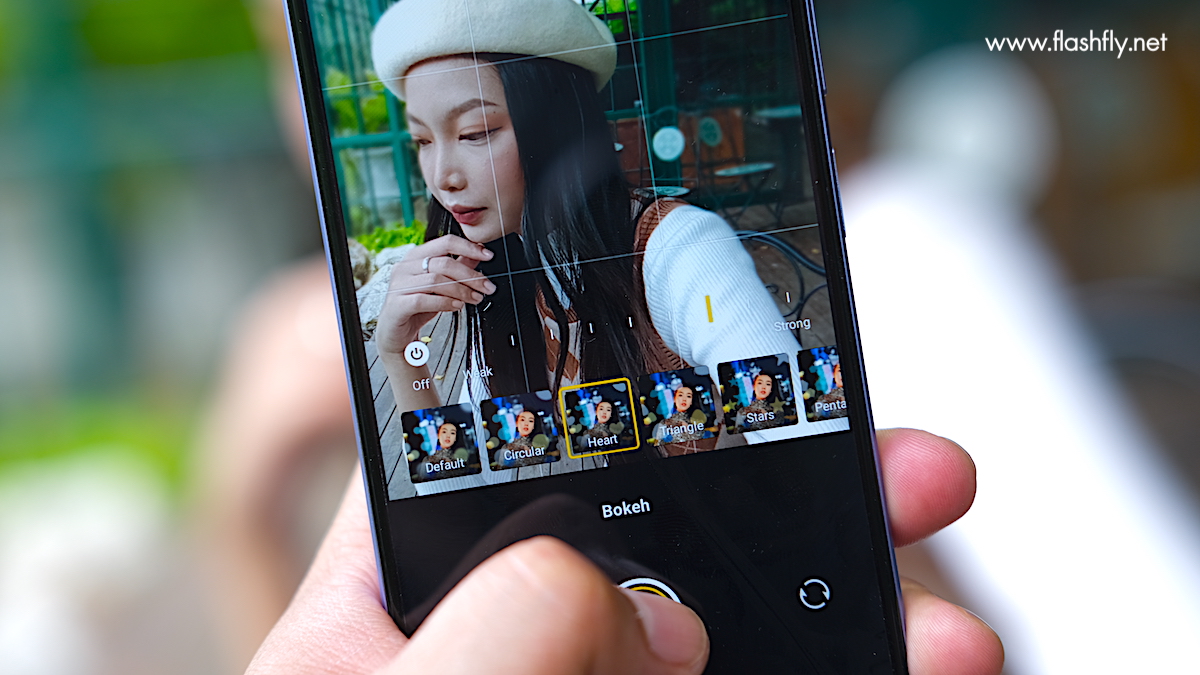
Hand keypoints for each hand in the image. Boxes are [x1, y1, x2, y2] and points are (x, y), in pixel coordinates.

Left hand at [246, 429, 1002, 674]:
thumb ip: (494, 637)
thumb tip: (641, 606)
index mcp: (401, 610)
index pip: (483, 460)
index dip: (581, 394)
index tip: (700, 346)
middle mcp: (517, 648)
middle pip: (651, 532)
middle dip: (778, 482)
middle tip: (893, 460)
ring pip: (742, 628)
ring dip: (856, 593)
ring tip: (941, 594)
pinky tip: (934, 669)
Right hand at [374, 235, 496, 357]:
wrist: (395, 333)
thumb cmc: (416, 308)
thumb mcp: (441, 286)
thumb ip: (457, 268)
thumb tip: (477, 254)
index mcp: (416, 257)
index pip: (445, 243)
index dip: (469, 247)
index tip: (488, 255)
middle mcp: (404, 267)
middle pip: (444, 263)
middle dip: (471, 276)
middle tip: (486, 286)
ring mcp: (398, 285)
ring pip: (436, 280)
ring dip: (461, 290)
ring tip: (474, 298)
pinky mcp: (397, 304)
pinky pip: (424, 300)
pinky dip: (444, 302)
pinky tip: (456, 306)